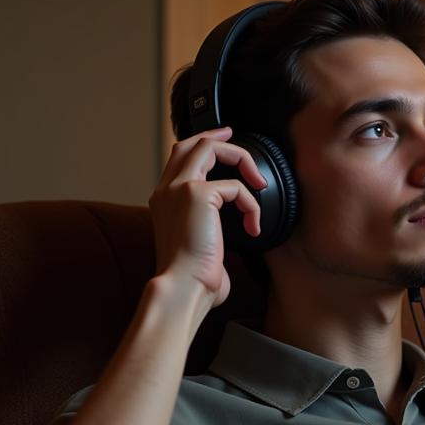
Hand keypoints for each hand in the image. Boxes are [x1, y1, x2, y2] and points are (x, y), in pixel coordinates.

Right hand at [148, 127, 265, 310]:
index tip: (223, 142)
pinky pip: (236, 186)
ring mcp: (179, 189)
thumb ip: (209, 228)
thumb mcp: (199, 246)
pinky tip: (253, 227)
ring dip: (242, 160)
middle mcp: (166, 190)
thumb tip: (236, 229)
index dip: (201, 146)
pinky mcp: (197, 194)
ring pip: (210, 148)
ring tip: (260, 183)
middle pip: (191, 144)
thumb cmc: (192, 278)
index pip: (179, 159)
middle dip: (218, 137)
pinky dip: (251, 205)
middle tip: (237, 137)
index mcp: (164, 201)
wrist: (183, 287)